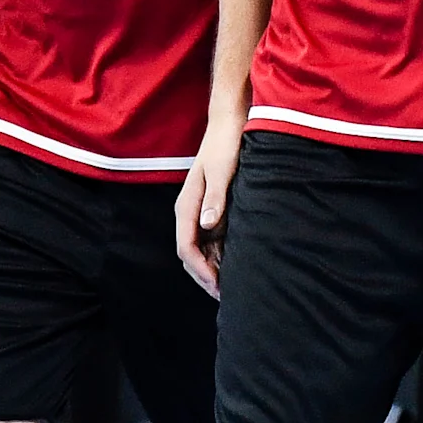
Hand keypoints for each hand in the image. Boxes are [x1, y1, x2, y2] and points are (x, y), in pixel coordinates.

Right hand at [175, 116, 241, 296]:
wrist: (230, 126)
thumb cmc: (225, 146)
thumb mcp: (223, 171)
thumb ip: (216, 198)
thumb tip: (208, 224)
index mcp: (186, 206)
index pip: (186, 247)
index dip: (200, 270)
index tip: (217, 285)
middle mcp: (190, 213)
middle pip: (190, 255)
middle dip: (205, 277)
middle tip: (226, 296)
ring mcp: (202, 214)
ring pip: (202, 252)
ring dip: (213, 270)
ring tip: (233, 288)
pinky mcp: (214, 212)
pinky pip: (214, 242)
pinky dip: (221, 258)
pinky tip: (237, 268)